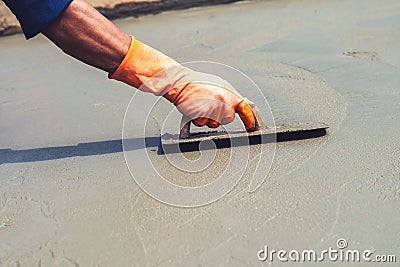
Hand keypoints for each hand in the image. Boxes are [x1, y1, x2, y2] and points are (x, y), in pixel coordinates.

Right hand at [109, 36, 255, 130]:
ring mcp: (213, 109)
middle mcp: (224, 101)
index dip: (250, 120)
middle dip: (220, 116)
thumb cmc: (198, 83)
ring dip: (208, 118)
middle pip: (228, 119)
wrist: (180, 82)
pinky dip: (198, 119)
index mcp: (230, 93)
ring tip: (201, 105)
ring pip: (215, 123)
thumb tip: (241, 104)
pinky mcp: (202, 115)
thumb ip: (230, 95)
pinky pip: (202, 124)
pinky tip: (194, 108)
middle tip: (211, 106)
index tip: (252, 127)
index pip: (246, 109)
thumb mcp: (219, 85)